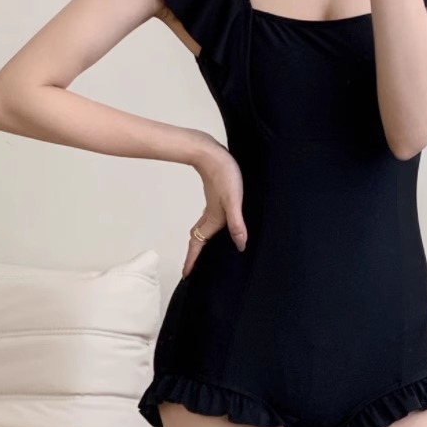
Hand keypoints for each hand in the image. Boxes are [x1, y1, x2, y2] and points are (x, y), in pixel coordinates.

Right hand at [182, 145, 246, 277]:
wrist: (210, 152)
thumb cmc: (223, 175)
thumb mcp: (234, 200)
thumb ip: (236, 222)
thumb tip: (240, 245)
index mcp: (213, 219)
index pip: (198, 244)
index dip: (192, 260)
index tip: (186, 274)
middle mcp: (210, 215)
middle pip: (198, 238)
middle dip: (195, 254)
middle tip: (194, 267)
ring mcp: (212, 205)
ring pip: (203, 229)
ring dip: (202, 242)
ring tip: (206, 252)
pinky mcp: (216, 196)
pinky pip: (209, 219)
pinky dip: (210, 229)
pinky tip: (221, 225)